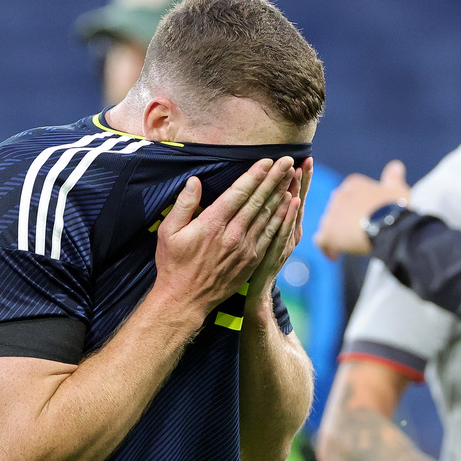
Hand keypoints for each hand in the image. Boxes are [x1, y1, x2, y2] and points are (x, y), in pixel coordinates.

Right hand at [151, 157, 294, 317]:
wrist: (186, 299)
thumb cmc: (174, 264)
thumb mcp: (168, 232)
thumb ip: (183, 204)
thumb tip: (195, 182)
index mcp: (212, 224)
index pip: (239, 193)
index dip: (255, 175)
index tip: (267, 161)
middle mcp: (233, 234)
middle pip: (258, 200)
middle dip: (274, 179)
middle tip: (287, 161)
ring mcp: (245, 248)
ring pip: (268, 215)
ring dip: (281, 194)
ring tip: (291, 177)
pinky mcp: (252, 260)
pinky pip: (271, 234)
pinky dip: (282, 217)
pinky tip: (289, 205)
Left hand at [249, 157, 310, 301]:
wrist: (254, 293)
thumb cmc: (256, 262)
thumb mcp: (266, 239)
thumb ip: (271, 218)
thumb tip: (279, 198)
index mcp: (285, 226)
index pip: (292, 198)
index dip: (298, 180)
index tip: (301, 159)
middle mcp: (289, 233)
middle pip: (296, 201)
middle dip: (301, 180)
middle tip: (306, 158)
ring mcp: (285, 243)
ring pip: (291, 212)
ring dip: (296, 190)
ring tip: (299, 170)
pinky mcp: (276, 252)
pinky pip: (284, 229)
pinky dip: (290, 214)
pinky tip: (294, 199)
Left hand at [315, 159, 410, 259]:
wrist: (388, 224)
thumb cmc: (394, 207)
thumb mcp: (396, 190)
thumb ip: (393, 178)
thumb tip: (396, 166)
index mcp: (353, 184)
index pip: (349, 196)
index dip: (355, 209)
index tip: (364, 220)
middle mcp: (338, 195)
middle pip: (337, 210)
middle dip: (344, 222)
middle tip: (357, 235)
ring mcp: (331, 214)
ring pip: (328, 225)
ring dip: (337, 235)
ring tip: (350, 246)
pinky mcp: (329, 233)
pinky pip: (322, 241)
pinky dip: (328, 249)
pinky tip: (335, 256)